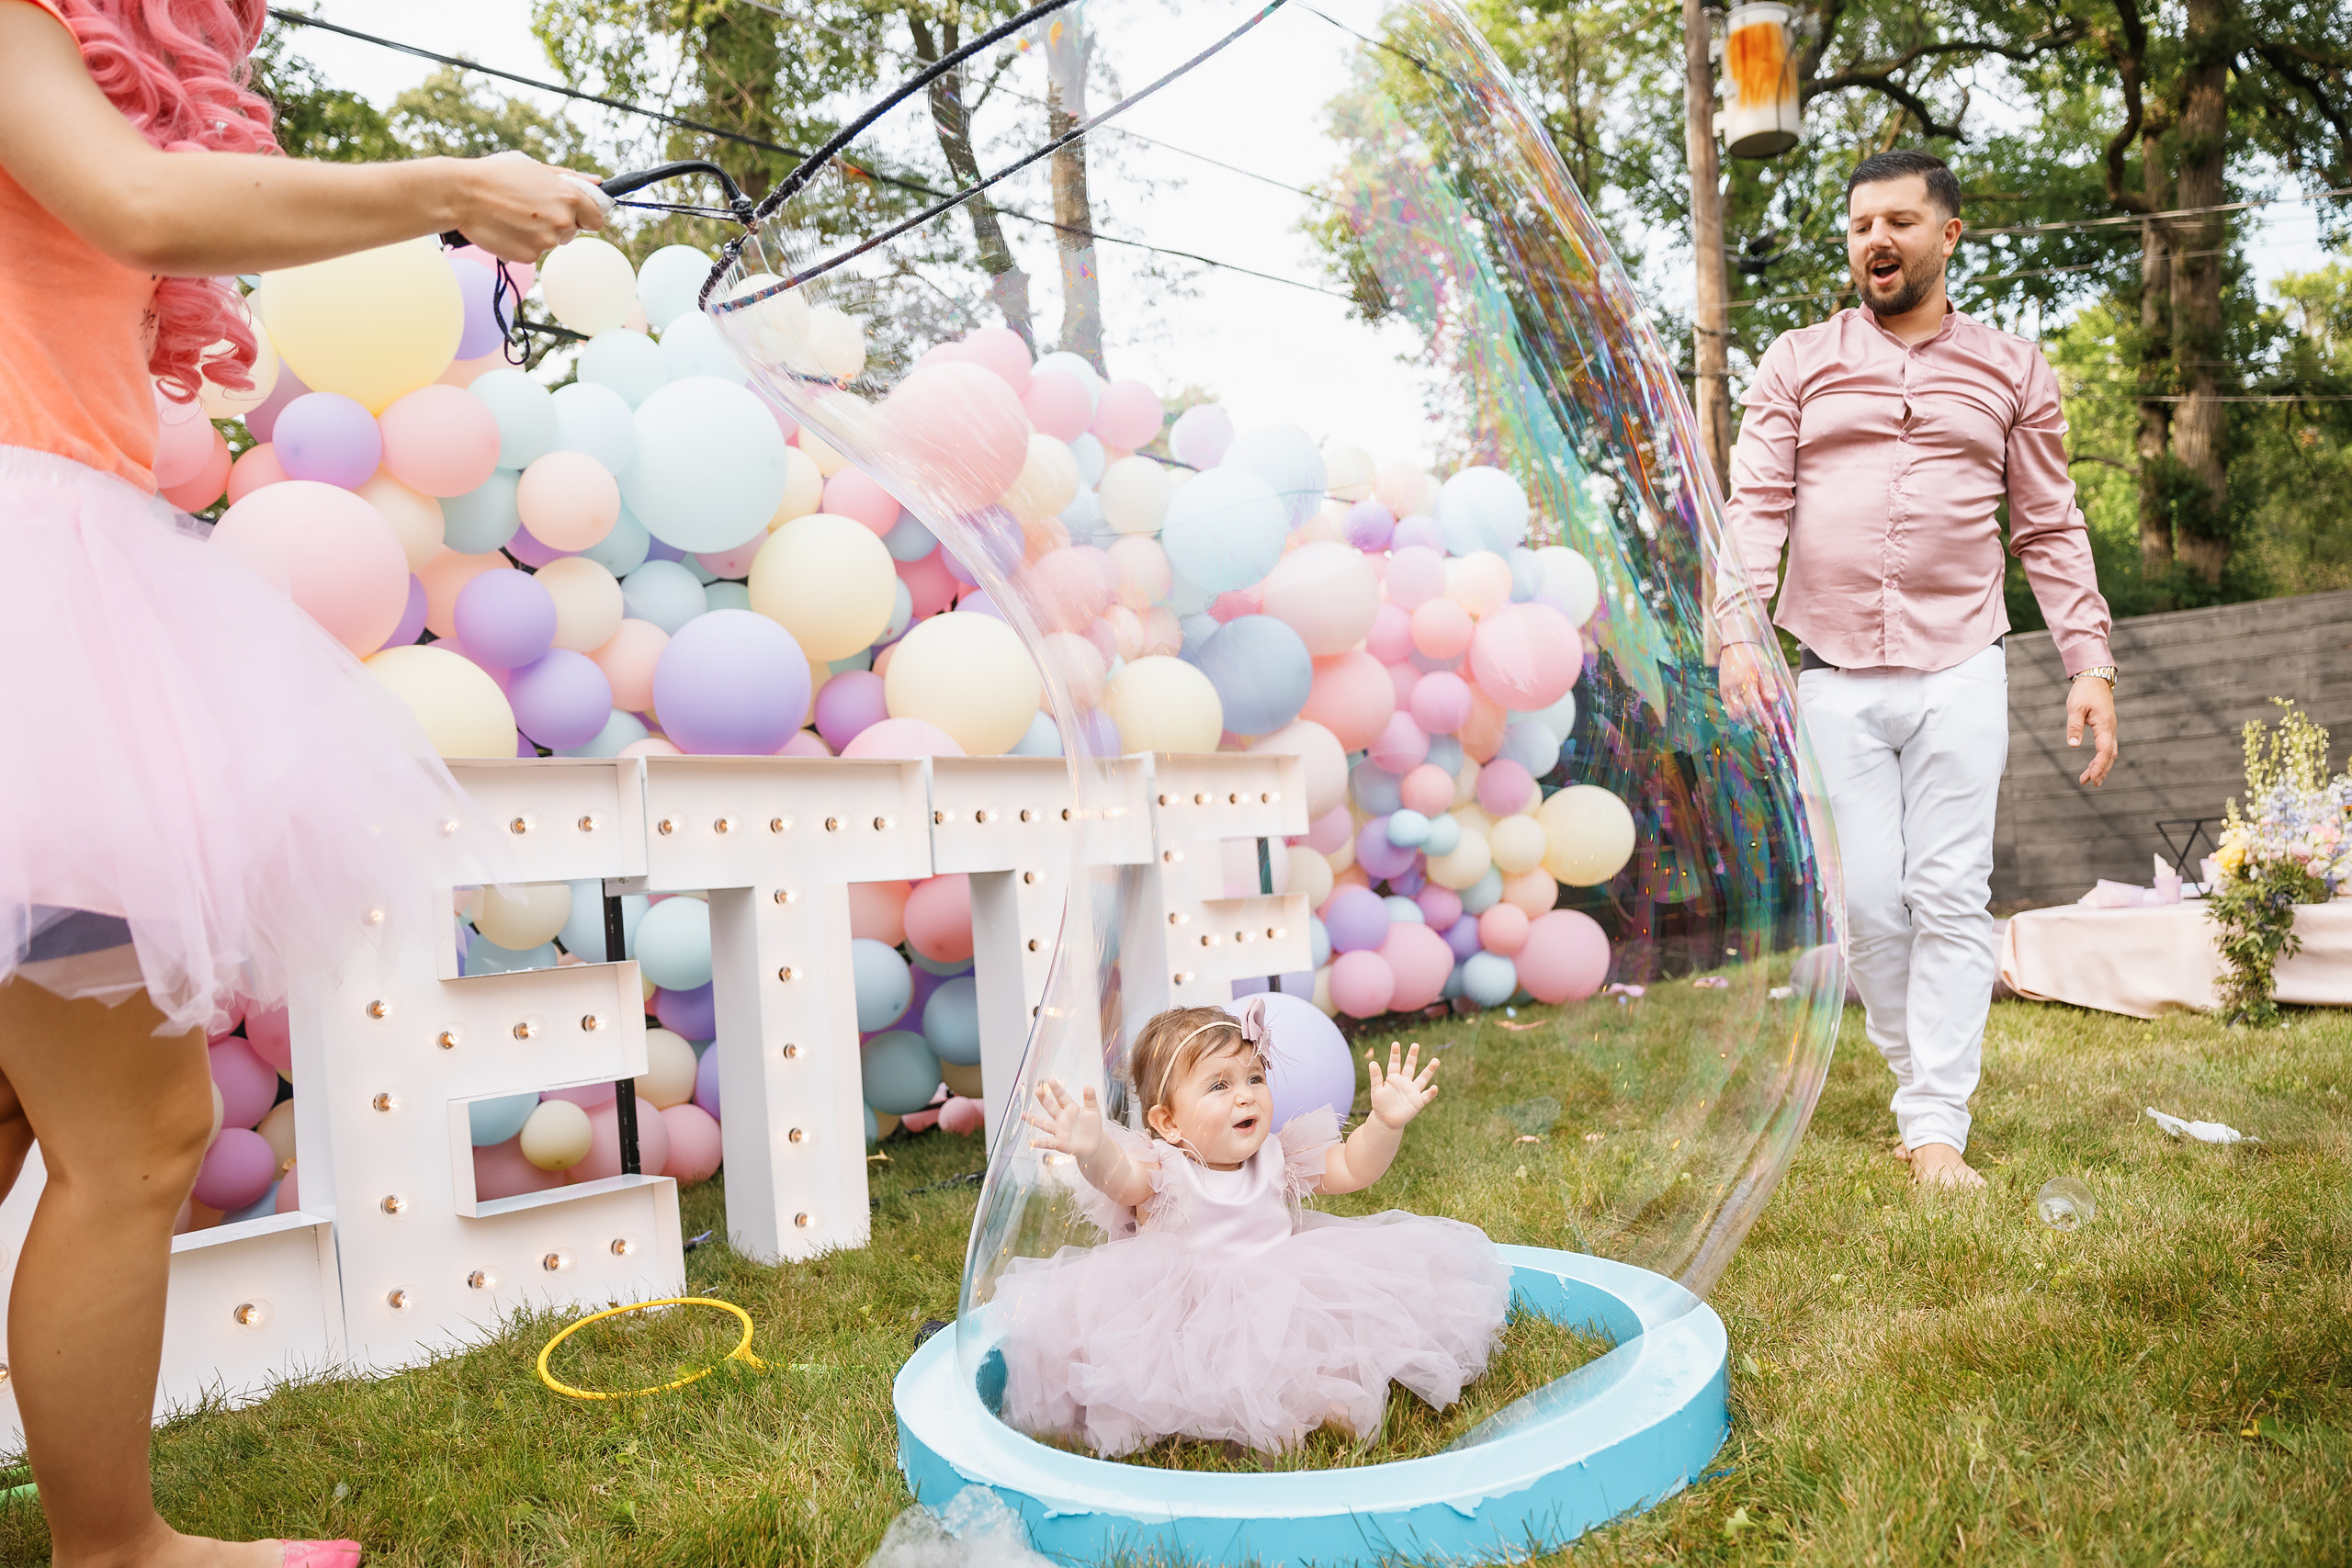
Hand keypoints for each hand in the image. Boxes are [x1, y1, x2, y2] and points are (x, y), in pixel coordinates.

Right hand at [447, 150, 609, 262]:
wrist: (461, 194)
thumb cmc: (496, 175)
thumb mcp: (535, 167)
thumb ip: (570, 177)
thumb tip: (598, 182)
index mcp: (569, 196)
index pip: (596, 219)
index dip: (585, 217)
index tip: (573, 214)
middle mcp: (563, 221)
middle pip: (572, 232)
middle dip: (557, 223)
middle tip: (529, 209)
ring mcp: (547, 241)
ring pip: (551, 242)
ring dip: (538, 233)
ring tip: (513, 215)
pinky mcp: (529, 256)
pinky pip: (533, 253)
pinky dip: (522, 244)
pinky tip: (505, 228)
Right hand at [1022, 1078, 1103, 1161]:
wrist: (1095, 1143)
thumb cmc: (1092, 1125)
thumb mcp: (1093, 1110)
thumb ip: (1090, 1099)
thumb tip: (1088, 1086)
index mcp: (1070, 1108)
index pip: (1062, 1097)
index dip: (1057, 1090)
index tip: (1050, 1081)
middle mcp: (1062, 1118)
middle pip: (1050, 1107)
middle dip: (1044, 1099)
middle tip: (1037, 1090)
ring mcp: (1059, 1130)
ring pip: (1044, 1124)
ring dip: (1033, 1120)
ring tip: (1023, 1115)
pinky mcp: (1060, 1143)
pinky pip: (1048, 1142)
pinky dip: (1040, 1142)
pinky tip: (1032, 1142)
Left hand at [1365, 1042, 1439, 1129]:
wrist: (1386, 1121)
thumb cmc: (1380, 1105)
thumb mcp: (1376, 1090)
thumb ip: (1376, 1077)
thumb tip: (1372, 1062)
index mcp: (1393, 1078)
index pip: (1394, 1063)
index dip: (1395, 1054)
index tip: (1395, 1043)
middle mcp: (1404, 1082)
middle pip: (1410, 1067)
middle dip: (1412, 1056)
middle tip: (1415, 1045)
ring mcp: (1412, 1091)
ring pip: (1423, 1078)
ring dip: (1429, 1070)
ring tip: (1436, 1060)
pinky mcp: (1418, 1102)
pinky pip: (1426, 1096)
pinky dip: (1431, 1092)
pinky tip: (1434, 1087)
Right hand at [1717, 640, 1779, 725]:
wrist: (1734, 645)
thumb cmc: (1752, 655)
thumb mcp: (1764, 667)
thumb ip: (1768, 685)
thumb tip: (1773, 700)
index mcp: (1744, 681)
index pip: (1754, 706)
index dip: (1763, 719)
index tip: (1771, 728)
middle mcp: (1732, 688)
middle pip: (1742, 714)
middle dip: (1754, 724)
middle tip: (1765, 729)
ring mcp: (1725, 690)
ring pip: (1733, 714)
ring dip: (1745, 722)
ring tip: (1758, 724)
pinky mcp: (1722, 691)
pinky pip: (1729, 708)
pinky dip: (1738, 716)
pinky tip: (1748, 717)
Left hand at [2067, 675, 2118, 785]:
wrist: (2095, 679)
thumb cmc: (2084, 692)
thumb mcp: (2075, 708)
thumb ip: (2074, 727)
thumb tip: (2073, 745)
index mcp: (2105, 725)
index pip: (2105, 750)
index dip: (2099, 765)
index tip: (2092, 778)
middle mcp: (2111, 729)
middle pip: (2110, 755)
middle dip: (2101, 770)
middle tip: (2090, 784)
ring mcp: (2110, 729)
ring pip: (2109, 752)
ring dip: (2100, 767)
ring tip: (2087, 780)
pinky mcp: (2106, 728)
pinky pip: (2106, 747)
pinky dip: (2100, 758)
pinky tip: (2092, 766)